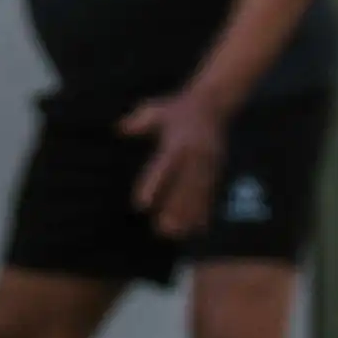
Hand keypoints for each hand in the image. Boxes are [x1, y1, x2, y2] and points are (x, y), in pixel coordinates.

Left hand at [123, 91, 232, 241]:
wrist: (214, 103)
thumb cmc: (178, 109)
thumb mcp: (157, 110)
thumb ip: (139, 122)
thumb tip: (120, 128)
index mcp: (178, 140)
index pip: (164, 165)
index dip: (153, 185)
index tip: (141, 205)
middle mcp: (195, 154)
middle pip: (184, 186)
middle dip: (173, 208)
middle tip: (160, 229)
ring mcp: (208, 164)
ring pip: (198, 194)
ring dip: (188, 215)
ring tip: (175, 234)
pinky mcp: (216, 170)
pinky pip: (210, 194)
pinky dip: (203, 212)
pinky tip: (196, 230)